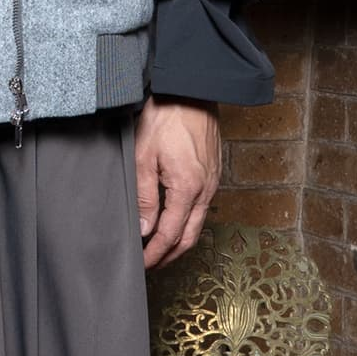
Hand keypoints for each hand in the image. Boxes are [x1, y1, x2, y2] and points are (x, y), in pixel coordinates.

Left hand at [135, 94, 220, 268]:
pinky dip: (188, 223)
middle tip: (151, 265)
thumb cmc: (166, 117)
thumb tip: (145, 229)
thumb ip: (145, 197)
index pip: (170, 235)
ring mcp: (213, 182)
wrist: (191, 90)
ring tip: (159, 249)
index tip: (142, 264)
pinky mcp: (214, 174)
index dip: (155, 254)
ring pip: (198, 224)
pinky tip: (174, 223)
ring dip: (179, 241)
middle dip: (169, 256)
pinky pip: (203, 208)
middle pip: (189, 237)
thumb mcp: (144, 157)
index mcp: (187, 188)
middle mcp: (206, 190)